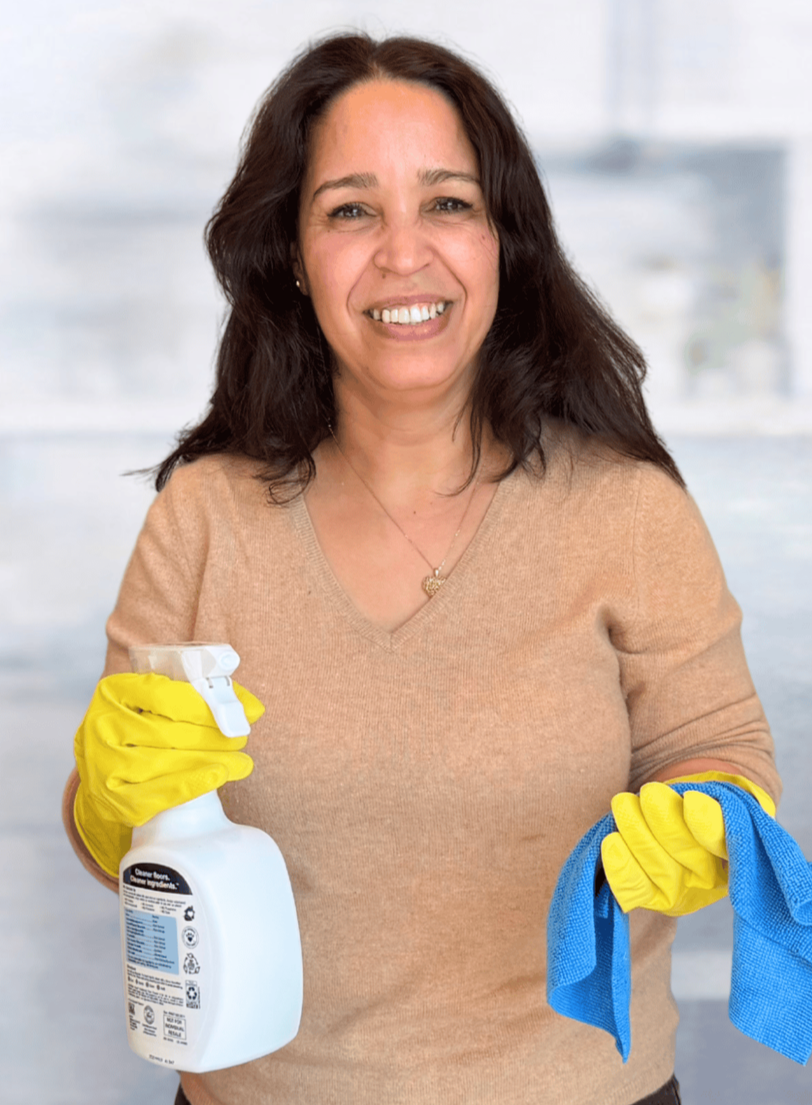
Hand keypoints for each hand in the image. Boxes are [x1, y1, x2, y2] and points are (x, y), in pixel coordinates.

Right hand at [73, 672, 263, 875]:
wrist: (105, 764)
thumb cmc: (142, 725)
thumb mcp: (163, 699)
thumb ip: (206, 694)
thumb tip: (252, 708)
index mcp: (114, 691)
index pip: (163, 695)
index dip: (203, 705)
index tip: (234, 714)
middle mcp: (102, 726)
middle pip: (168, 732)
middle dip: (213, 736)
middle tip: (241, 739)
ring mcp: (102, 764)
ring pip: (166, 762)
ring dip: (211, 762)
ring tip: (241, 763)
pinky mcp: (111, 798)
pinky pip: (156, 795)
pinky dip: (190, 786)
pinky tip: (217, 777)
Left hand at [600, 771, 774, 916]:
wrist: (683, 822)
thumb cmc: (704, 806)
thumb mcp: (719, 800)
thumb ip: (715, 806)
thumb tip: (692, 805)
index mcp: (737, 851)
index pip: (725, 840)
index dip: (706, 823)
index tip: (691, 801)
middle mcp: (712, 877)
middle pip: (686, 850)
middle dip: (663, 819)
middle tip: (650, 793)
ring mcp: (682, 889)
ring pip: (657, 865)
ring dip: (637, 832)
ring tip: (624, 803)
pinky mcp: (655, 896)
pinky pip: (636, 888)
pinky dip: (622, 867)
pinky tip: (611, 843)